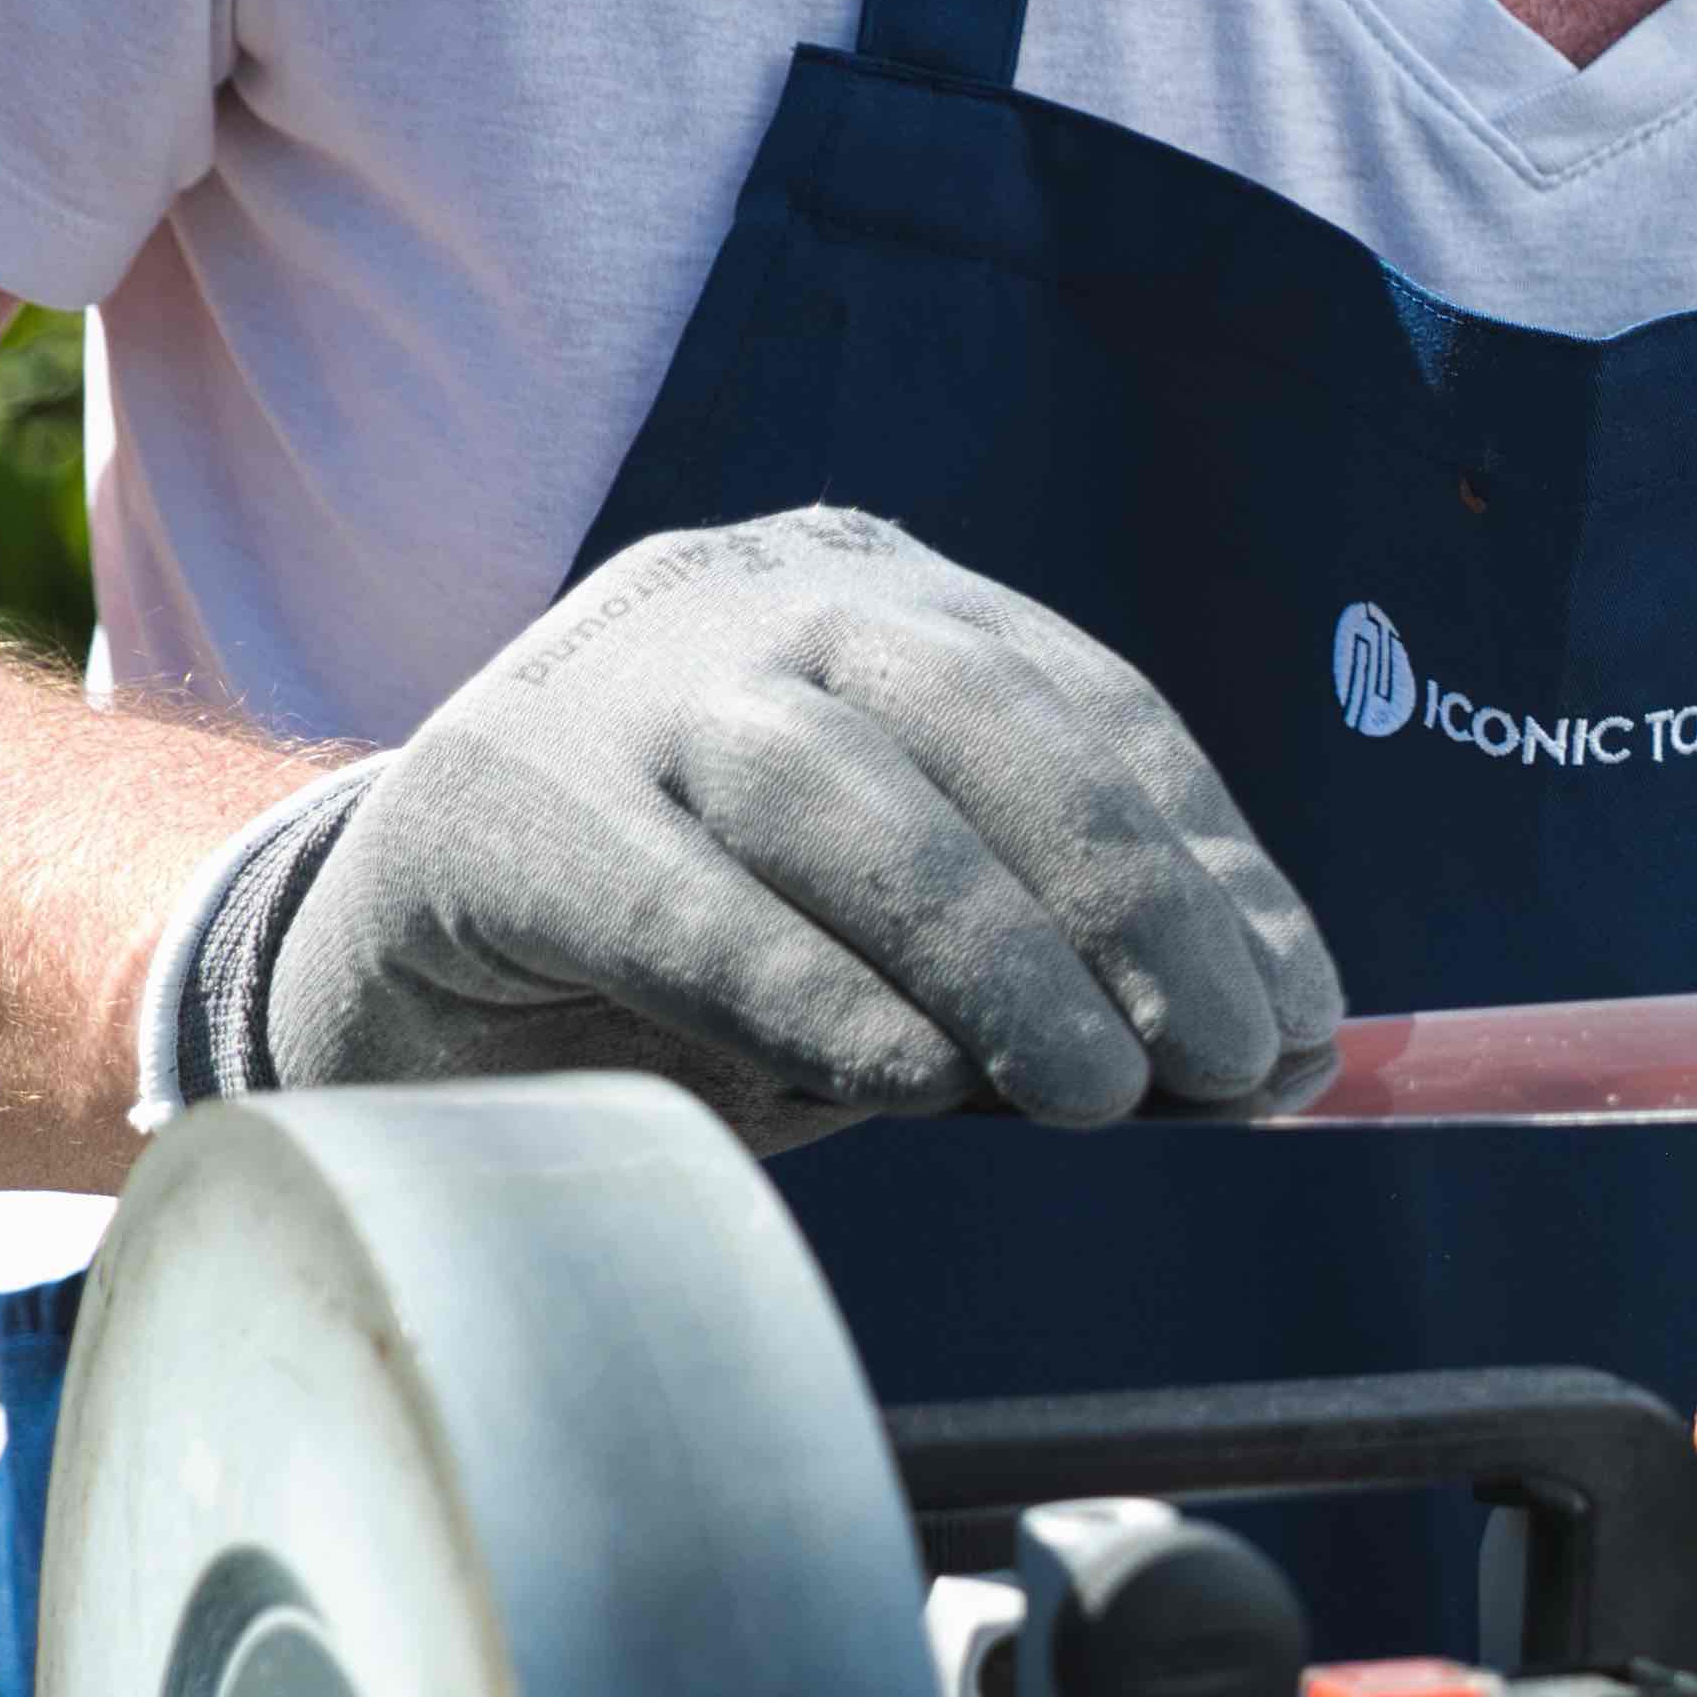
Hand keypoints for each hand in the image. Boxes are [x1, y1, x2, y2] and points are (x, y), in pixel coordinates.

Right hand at [168, 509, 1341, 1153]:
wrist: (395, 1010)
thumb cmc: (684, 990)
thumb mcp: (902, 970)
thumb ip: (1061, 984)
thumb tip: (1281, 1059)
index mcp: (867, 600)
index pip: (1082, 706)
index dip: (1210, 863)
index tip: (1301, 1020)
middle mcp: (743, 599)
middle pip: (973, 716)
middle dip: (1125, 897)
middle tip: (1216, 1068)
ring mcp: (601, 682)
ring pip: (832, 785)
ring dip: (990, 950)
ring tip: (1089, 1096)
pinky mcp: (484, 803)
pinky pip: (673, 894)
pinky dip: (808, 990)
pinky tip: (907, 1084)